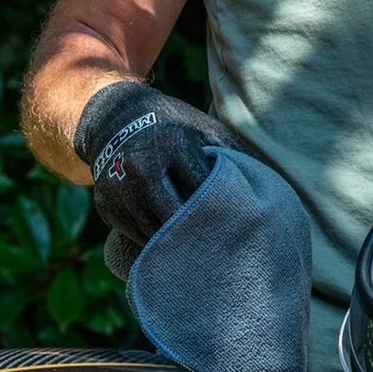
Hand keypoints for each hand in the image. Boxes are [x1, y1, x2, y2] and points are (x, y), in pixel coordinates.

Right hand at [73, 81, 249, 277]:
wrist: (114, 119)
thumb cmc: (173, 125)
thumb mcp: (205, 128)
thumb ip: (233, 153)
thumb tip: (267, 182)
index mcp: (170, 145)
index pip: (202, 189)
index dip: (222, 207)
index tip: (241, 224)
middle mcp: (140, 168)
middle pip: (178, 216)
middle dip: (201, 231)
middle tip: (225, 250)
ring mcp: (119, 189)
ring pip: (157, 231)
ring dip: (179, 242)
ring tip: (204, 252)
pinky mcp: (106, 206)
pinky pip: (138, 235)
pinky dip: (157, 241)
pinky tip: (176, 246)